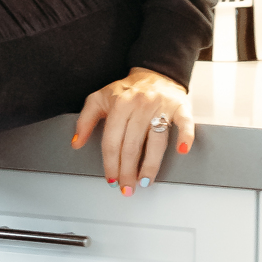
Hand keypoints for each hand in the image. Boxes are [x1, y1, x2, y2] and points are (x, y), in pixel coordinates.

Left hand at [72, 66, 192, 194]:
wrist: (154, 73)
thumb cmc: (126, 90)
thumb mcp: (100, 99)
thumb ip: (85, 120)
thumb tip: (76, 143)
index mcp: (119, 104)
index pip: (112, 140)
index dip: (110, 163)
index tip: (111, 179)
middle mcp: (139, 105)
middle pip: (132, 145)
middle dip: (127, 171)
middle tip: (127, 189)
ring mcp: (160, 106)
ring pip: (155, 141)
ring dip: (150, 165)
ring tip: (144, 182)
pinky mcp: (180, 107)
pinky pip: (184, 123)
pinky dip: (185, 137)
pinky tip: (181, 151)